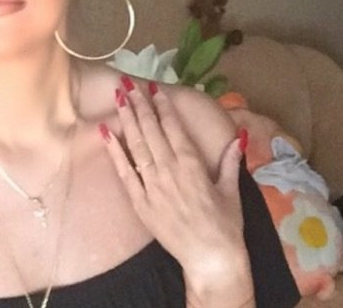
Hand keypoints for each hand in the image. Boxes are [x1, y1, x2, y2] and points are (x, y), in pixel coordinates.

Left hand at [100, 76, 247, 282]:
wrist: (210, 259)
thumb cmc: (225, 226)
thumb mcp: (232, 190)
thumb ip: (232, 161)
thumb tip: (238, 136)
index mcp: (193, 166)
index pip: (173, 128)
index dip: (162, 106)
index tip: (153, 88)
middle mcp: (170, 171)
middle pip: (151, 131)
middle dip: (139, 104)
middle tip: (127, 83)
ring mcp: (153, 186)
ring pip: (136, 145)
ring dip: (126, 119)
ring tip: (117, 97)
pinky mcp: (140, 202)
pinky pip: (124, 171)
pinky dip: (114, 151)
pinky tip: (104, 132)